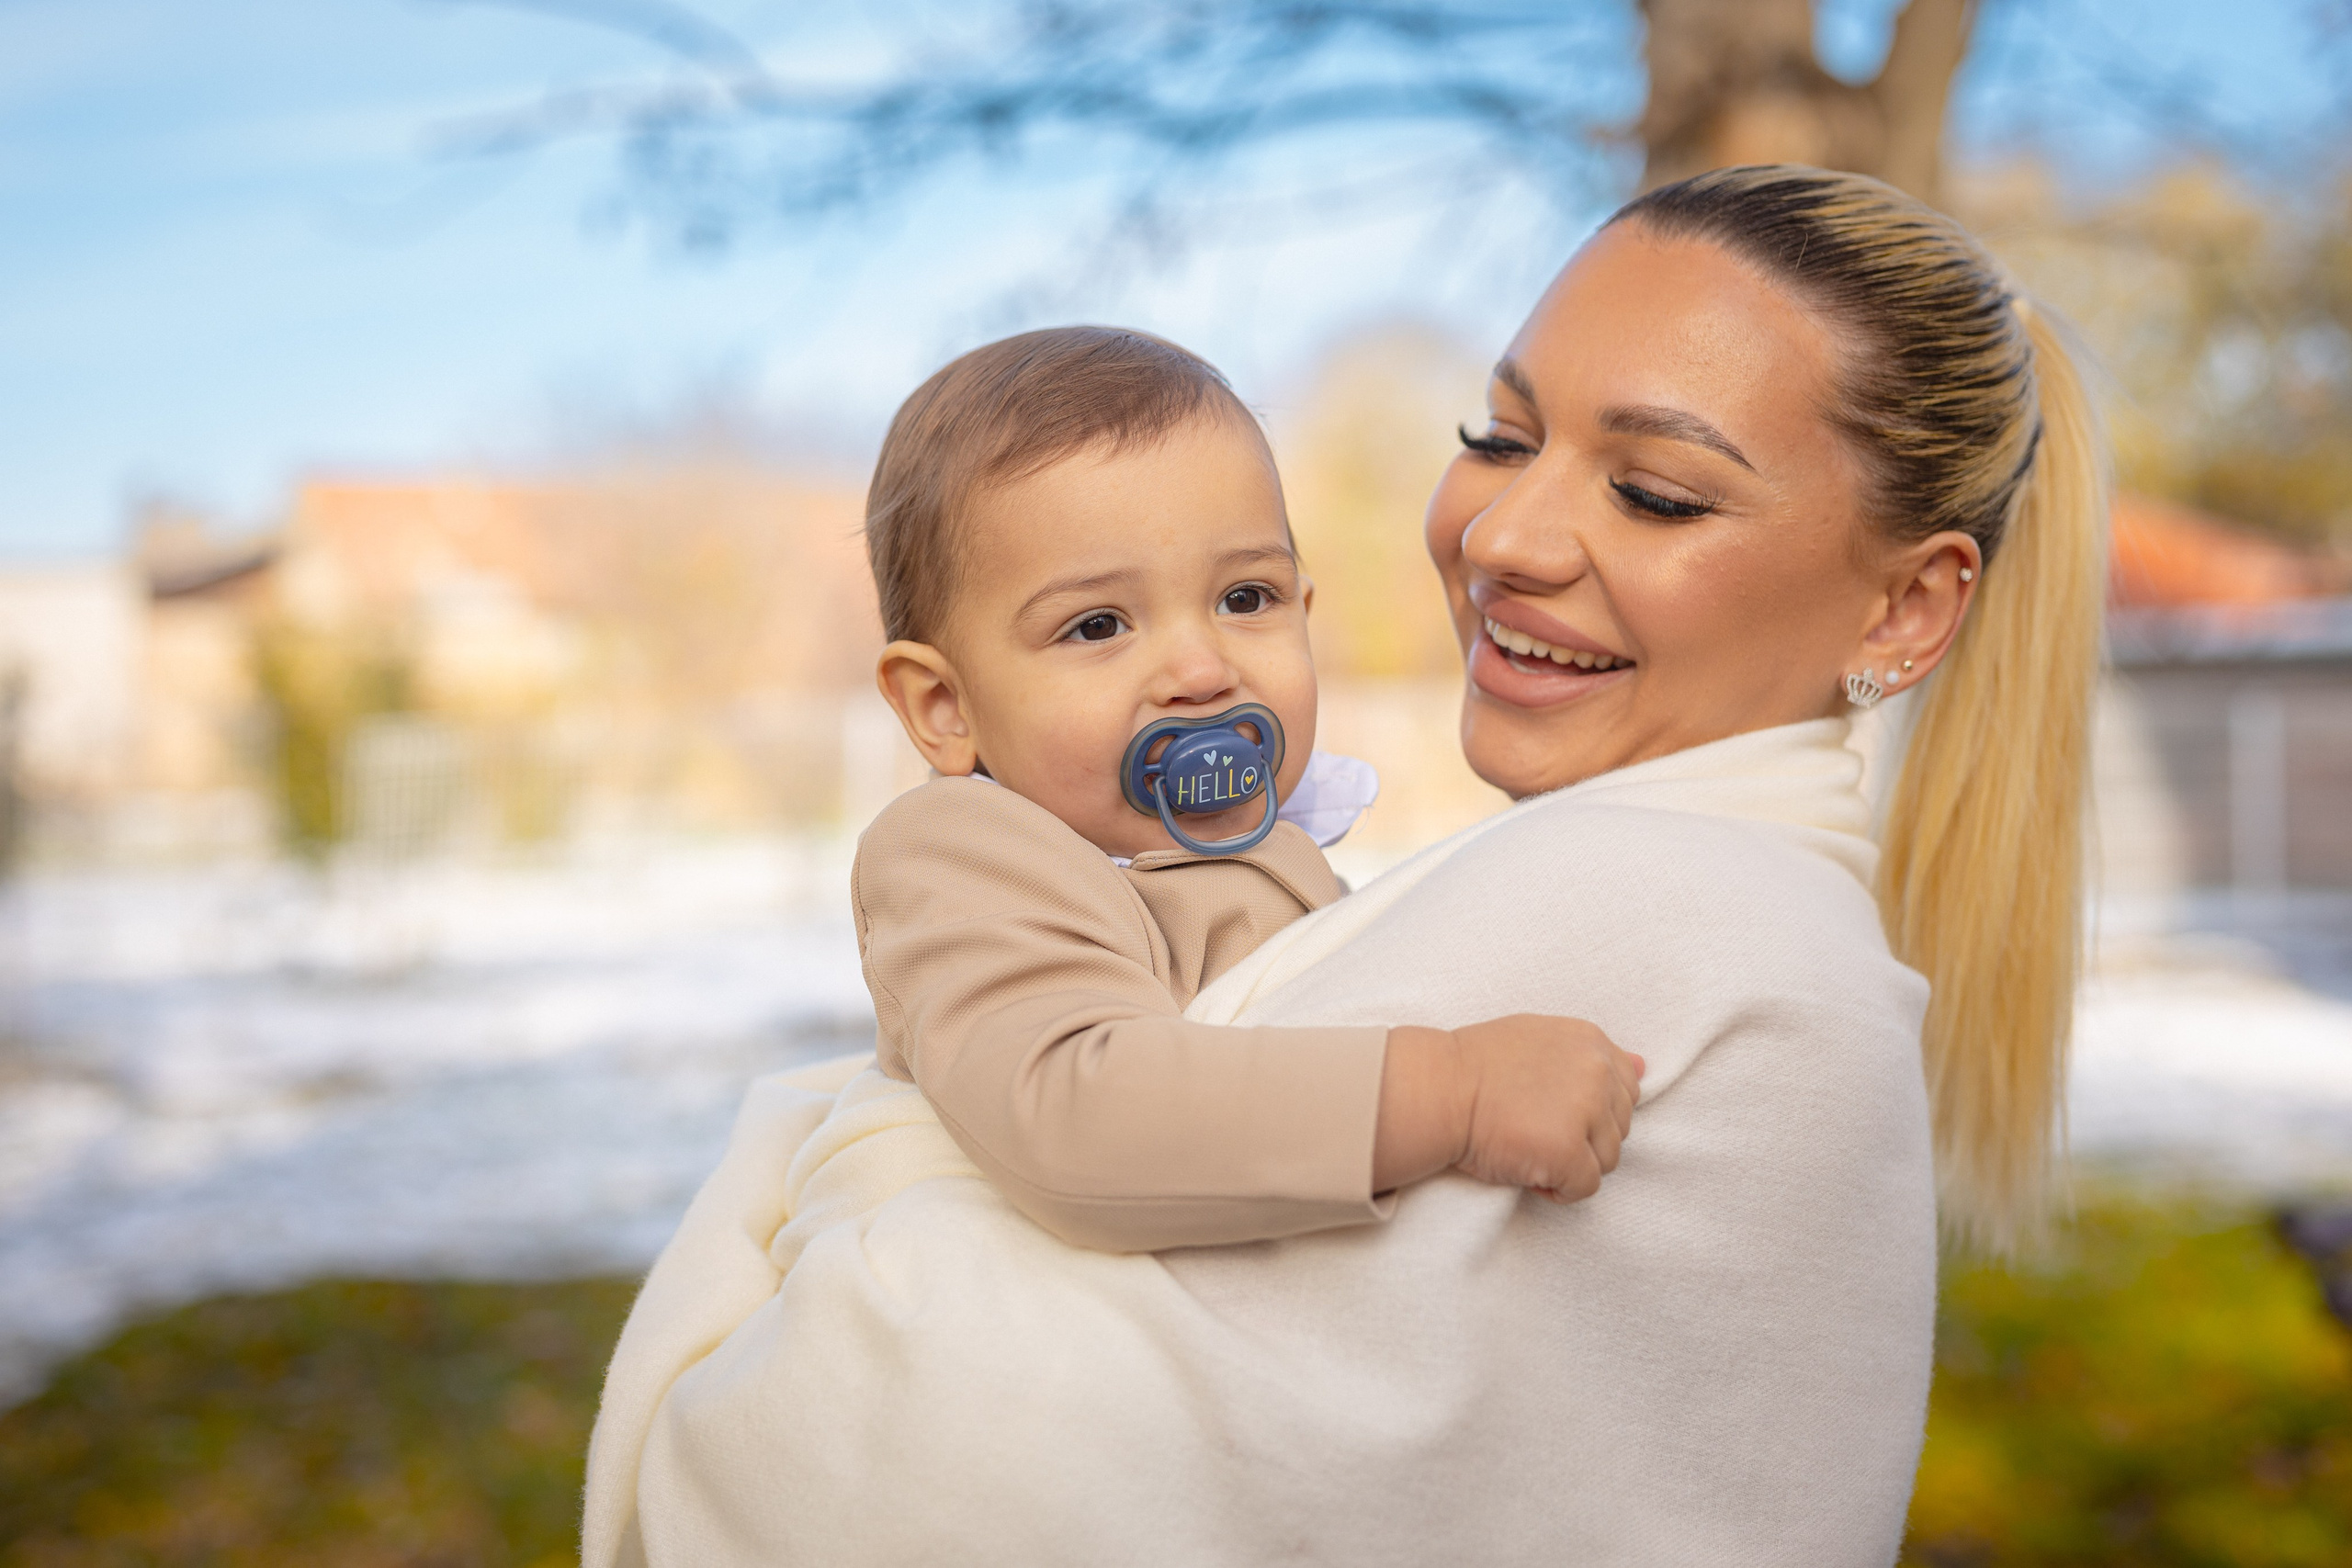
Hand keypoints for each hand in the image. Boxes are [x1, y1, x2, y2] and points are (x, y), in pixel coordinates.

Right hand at [1452, 1014, 1642, 1200]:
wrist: (1436, 1090)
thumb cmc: (1475, 1066)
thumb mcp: (1539, 1038)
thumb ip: (1591, 1055)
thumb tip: (1644, 1066)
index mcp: (1590, 1042)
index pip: (1626, 1089)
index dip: (1592, 1111)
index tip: (1553, 1111)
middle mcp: (1595, 1072)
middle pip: (1619, 1127)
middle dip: (1582, 1138)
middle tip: (1533, 1130)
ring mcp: (1584, 1112)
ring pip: (1607, 1160)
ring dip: (1572, 1164)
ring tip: (1529, 1149)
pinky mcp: (1567, 1152)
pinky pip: (1585, 1187)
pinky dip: (1559, 1189)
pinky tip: (1527, 1170)